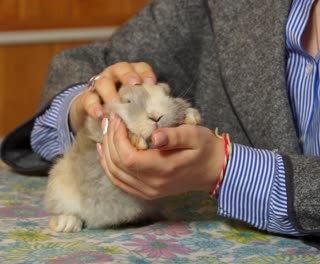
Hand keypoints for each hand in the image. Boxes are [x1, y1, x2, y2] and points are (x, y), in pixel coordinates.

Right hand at [69, 62, 156, 132]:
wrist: (96, 114)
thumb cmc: (122, 108)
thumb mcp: (136, 104)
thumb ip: (147, 103)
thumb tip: (165, 109)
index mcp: (130, 75)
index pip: (139, 67)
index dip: (146, 73)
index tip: (152, 84)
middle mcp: (114, 75)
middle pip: (121, 69)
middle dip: (128, 76)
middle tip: (135, 84)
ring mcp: (99, 85)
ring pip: (103, 82)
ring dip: (110, 92)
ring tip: (116, 103)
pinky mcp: (86, 98)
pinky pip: (89, 99)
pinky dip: (94, 106)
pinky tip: (100, 115)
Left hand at [97, 112, 224, 199]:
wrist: (214, 170)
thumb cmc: (205, 148)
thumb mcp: (194, 136)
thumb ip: (174, 136)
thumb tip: (156, 136)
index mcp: (163, 169)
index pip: (128, 157)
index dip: (117, 137)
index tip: (118, 118)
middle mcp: (152, 185)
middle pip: (117, 165)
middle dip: (109, 140)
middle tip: (110, 120)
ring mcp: (148, 191)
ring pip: (115, 175)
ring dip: (106, 152)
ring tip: (106, 131)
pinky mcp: (146, 192)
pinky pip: (120, 182)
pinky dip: (109, 166)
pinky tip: (106, 151)